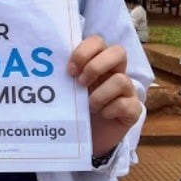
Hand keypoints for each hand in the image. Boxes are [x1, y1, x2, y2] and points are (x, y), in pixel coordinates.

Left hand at [67, 35, 141, 156]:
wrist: (86, 139)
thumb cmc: (75, 109)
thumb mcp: (68, 90)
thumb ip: (65, 76)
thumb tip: (47, 68)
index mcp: (98, 62)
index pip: (97, 42)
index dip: (84, 52)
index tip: (70, 70)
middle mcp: (115, 72)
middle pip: (118, 52)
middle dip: (96, 66)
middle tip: (81, 83)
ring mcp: (127, 91)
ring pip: (122, 80)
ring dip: (100, 94)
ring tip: (89, 106)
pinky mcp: (133, 110)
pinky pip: (126, 104)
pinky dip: (110, 110)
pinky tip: (102, 115)